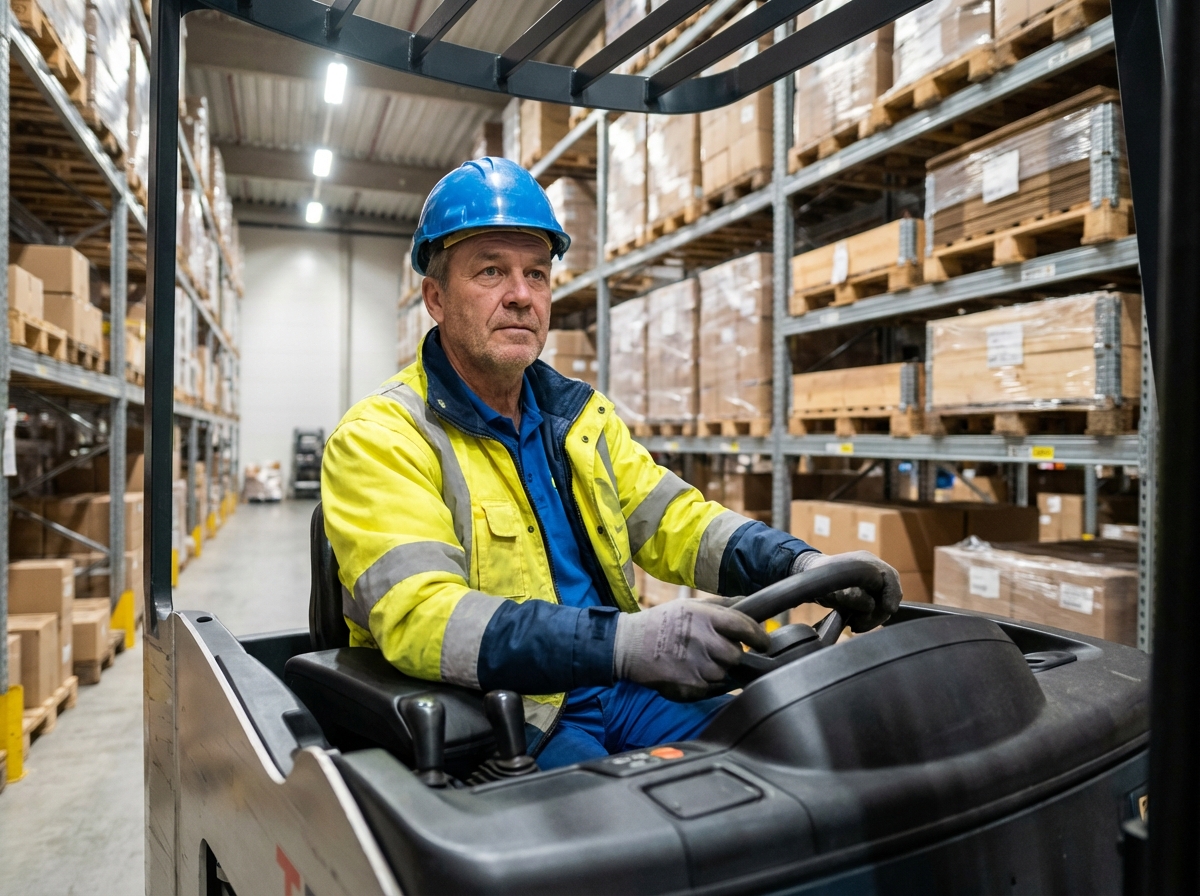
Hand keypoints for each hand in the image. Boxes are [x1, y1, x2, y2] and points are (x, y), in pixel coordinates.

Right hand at [614, 599, 769, 701]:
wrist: (628, 645)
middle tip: (718, 650)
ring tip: (698, 660)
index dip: (759, 637)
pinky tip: (690, 670)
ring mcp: (697, 665)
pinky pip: (711, 687)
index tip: (764, 642)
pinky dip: (706, 681)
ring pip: (724, 673)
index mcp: (705, 617)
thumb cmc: (661, 622)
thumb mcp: (690, 605)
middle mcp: (703, 640)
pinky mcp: (690, 685)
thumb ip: (722, 606)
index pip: (745, 627)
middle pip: (736, 654)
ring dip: (718, 668)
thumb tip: (749, 604)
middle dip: (732, 654)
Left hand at [791, 550, 902, 632]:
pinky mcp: (870, 593)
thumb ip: (851, 596)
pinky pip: (878, 608)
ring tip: (856, 625)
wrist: (810, 575)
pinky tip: (856, 623)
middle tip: (859, 625)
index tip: (889, 610)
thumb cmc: (818, 578)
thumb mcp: (832, 589)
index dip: (891, 594)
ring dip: (872, 619)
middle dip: (878, 613)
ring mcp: (873, 581)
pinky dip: (869, 618)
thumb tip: (870, 605)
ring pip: (884, 604)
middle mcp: (874, 570)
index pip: (889, 577)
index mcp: (866, 562)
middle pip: (890, 593)